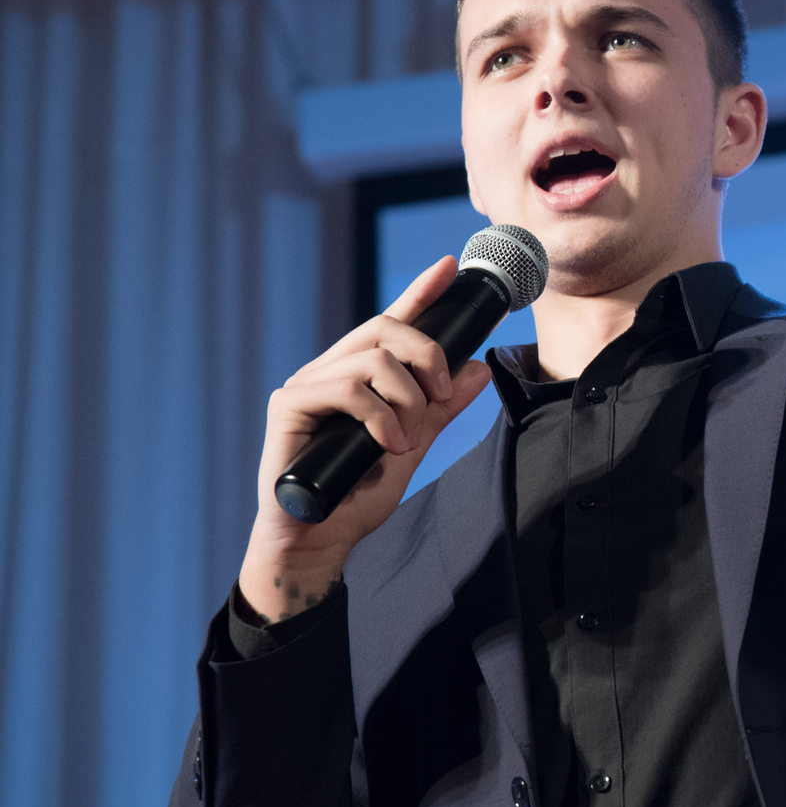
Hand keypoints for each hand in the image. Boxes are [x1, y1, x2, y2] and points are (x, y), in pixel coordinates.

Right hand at [236, 257, 492, 622]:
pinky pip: (346, 388)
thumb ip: (441, 408)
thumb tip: (477, 368)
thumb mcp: (414, 445)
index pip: (393, 323)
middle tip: (440, 395)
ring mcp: (307, 385)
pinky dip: (379, 416)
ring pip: (371, 358)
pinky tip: (386, 444)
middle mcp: (332, 371)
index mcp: (361, 377)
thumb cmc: (359, 496)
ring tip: (407, 437)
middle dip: (426, 355)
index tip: (451, 266)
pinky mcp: (288, 406)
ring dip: (405, 397)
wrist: (321, 541)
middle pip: (385, 328)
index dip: (421, 292)